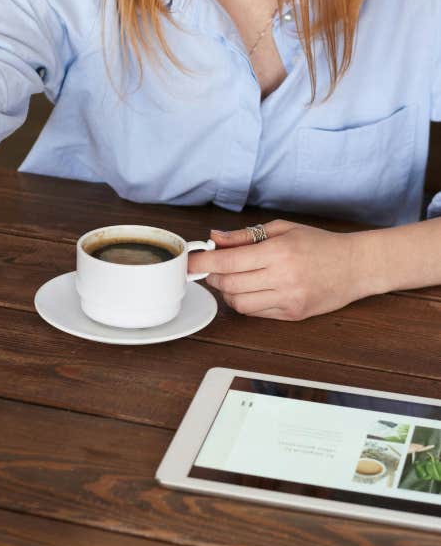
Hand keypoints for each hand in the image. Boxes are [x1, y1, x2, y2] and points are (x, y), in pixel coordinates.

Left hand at [187, 220, 361, 319]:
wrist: (356, 266)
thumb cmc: (319, 244)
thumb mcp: (282, 229)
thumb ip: (245, 236)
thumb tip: (214, 239)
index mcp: (278, 252)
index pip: (227, 262)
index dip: (202, 263)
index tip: (189, 262)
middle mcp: (282, 278)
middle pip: (229, 285)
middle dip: (212, 277)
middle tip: (212, 268)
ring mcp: (288, 300)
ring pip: (239, 304)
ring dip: (227, 292)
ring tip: (233, 279)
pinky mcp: (292, 315)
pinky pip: (256, 313)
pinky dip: (246, 302)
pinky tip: (251, 289)